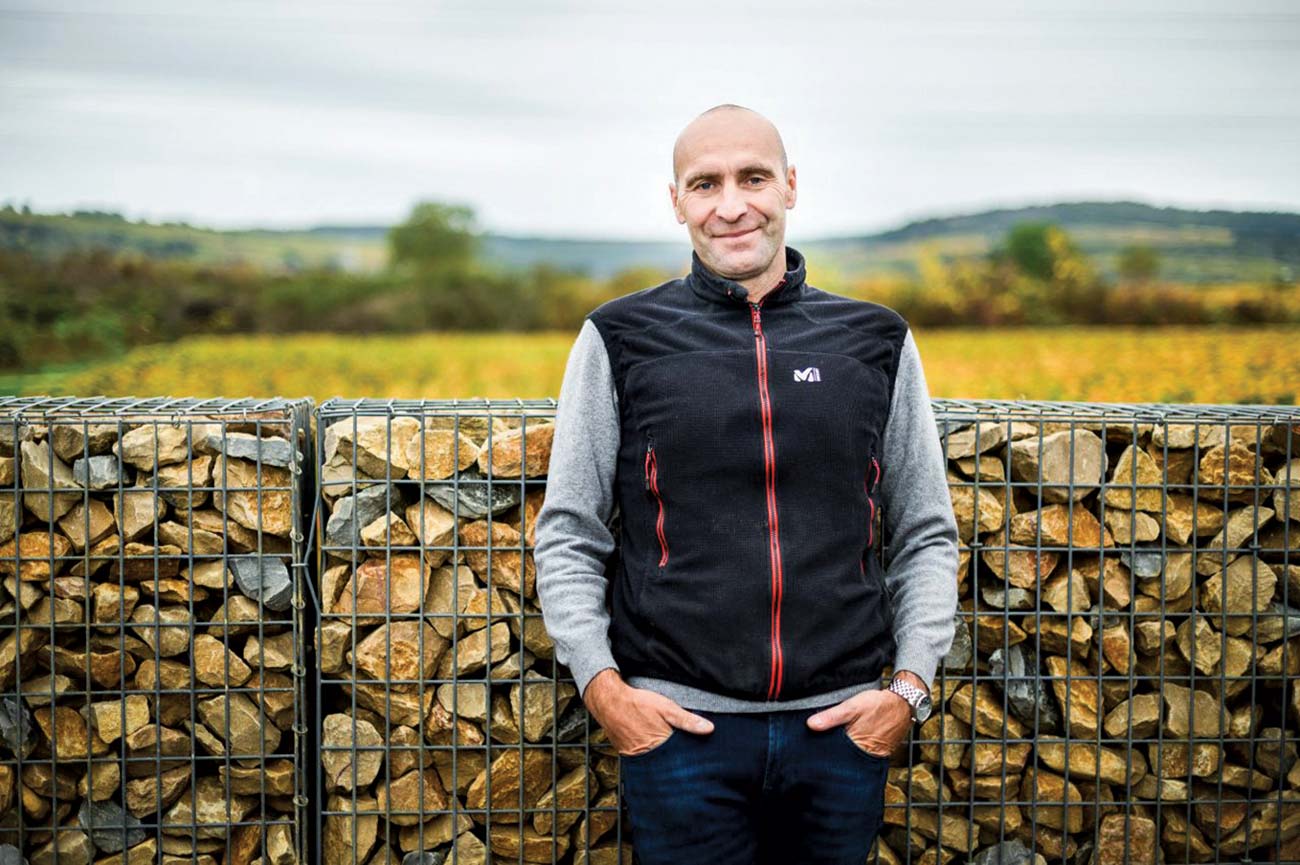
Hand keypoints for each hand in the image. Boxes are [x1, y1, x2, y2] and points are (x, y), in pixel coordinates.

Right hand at [583, 668, 714, 756]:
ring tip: (670, 757)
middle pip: (668, 764)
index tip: (699, 761)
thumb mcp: (667, 707)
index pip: (681, 759)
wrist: (609, 701)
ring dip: (663, 761)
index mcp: (661, 745)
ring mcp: (635, 757)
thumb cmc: (638, 703)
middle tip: (686, 762)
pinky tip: (653, 750)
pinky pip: (642, 760)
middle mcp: (648, 755)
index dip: (690, 759)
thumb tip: (709, 729)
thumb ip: (687, 720)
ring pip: (655, 764)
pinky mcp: (626, 755)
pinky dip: (649, 758)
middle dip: (677, 763)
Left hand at [806, 686, 911, 757]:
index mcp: (856, 746)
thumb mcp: (852, 706)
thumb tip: (811, 725)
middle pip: (843, 760)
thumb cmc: (878, 705)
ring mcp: (875, 755)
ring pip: (854, 758)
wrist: (903, 703)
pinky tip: (852, 743)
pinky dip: (857, 751)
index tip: (813, 751)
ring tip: (837, 745)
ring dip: (845, 754)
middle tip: (822, 749)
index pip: (834, 756)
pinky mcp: (881, 752)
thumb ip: (831, 717)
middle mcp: (866, 755)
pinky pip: (864, 755)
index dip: (823, 753)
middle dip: (833, 755)